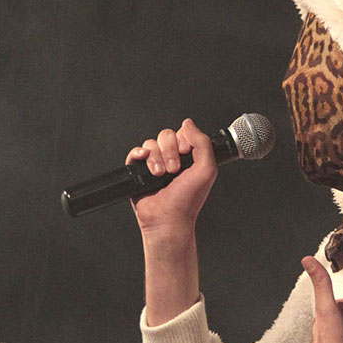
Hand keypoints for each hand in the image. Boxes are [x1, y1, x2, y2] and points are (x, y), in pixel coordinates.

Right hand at [127, 118, 218, 239]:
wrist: (168, 219)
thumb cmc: (188, 200)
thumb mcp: (206, 169)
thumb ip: (203, 143)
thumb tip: (188, 123)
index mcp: (189, 157)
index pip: (182, 133)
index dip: (183, 141)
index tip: (186, 156)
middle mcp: (172, 158)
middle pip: (165, 135)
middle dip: (169, 151)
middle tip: (174, 170)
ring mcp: (155, 164)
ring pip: (150, 143)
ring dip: (156, 158)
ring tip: (160, 175)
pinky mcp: (139, 171)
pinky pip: (135, 152)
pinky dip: (138, 153)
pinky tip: (144, 161)